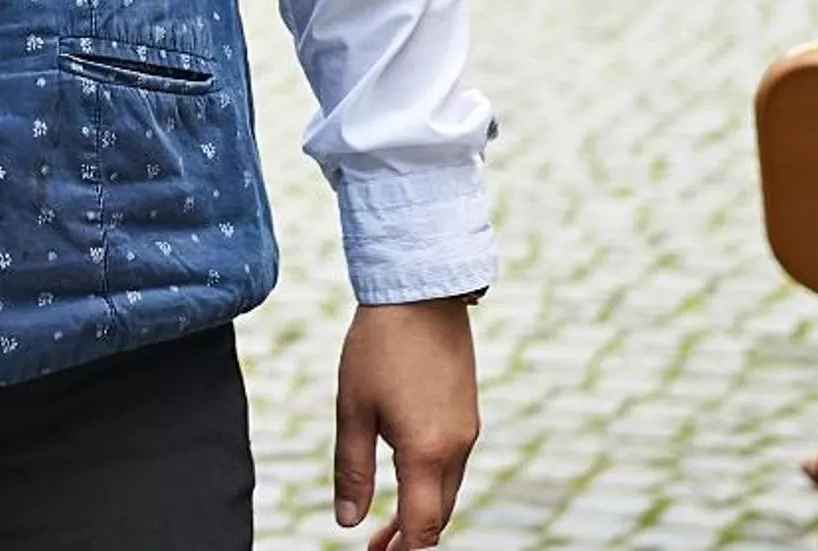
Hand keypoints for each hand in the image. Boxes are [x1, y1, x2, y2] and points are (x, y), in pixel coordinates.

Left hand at [334, 297, 479, 548]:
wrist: (421, 291)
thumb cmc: (379, 347)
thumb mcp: (354, 409)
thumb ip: (352, 469)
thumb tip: (349, 520)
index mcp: (427, 452)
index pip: (421, 527)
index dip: (401, 550)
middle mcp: (457, 446)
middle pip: (438, 514)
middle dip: (410, 537)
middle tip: (377, 545)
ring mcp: (468, 428)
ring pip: (448, 489)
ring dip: (422, 510)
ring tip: (388, 520)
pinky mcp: (468, 411)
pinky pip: (454, 463)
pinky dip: (432, 482)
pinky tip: (407, 473)